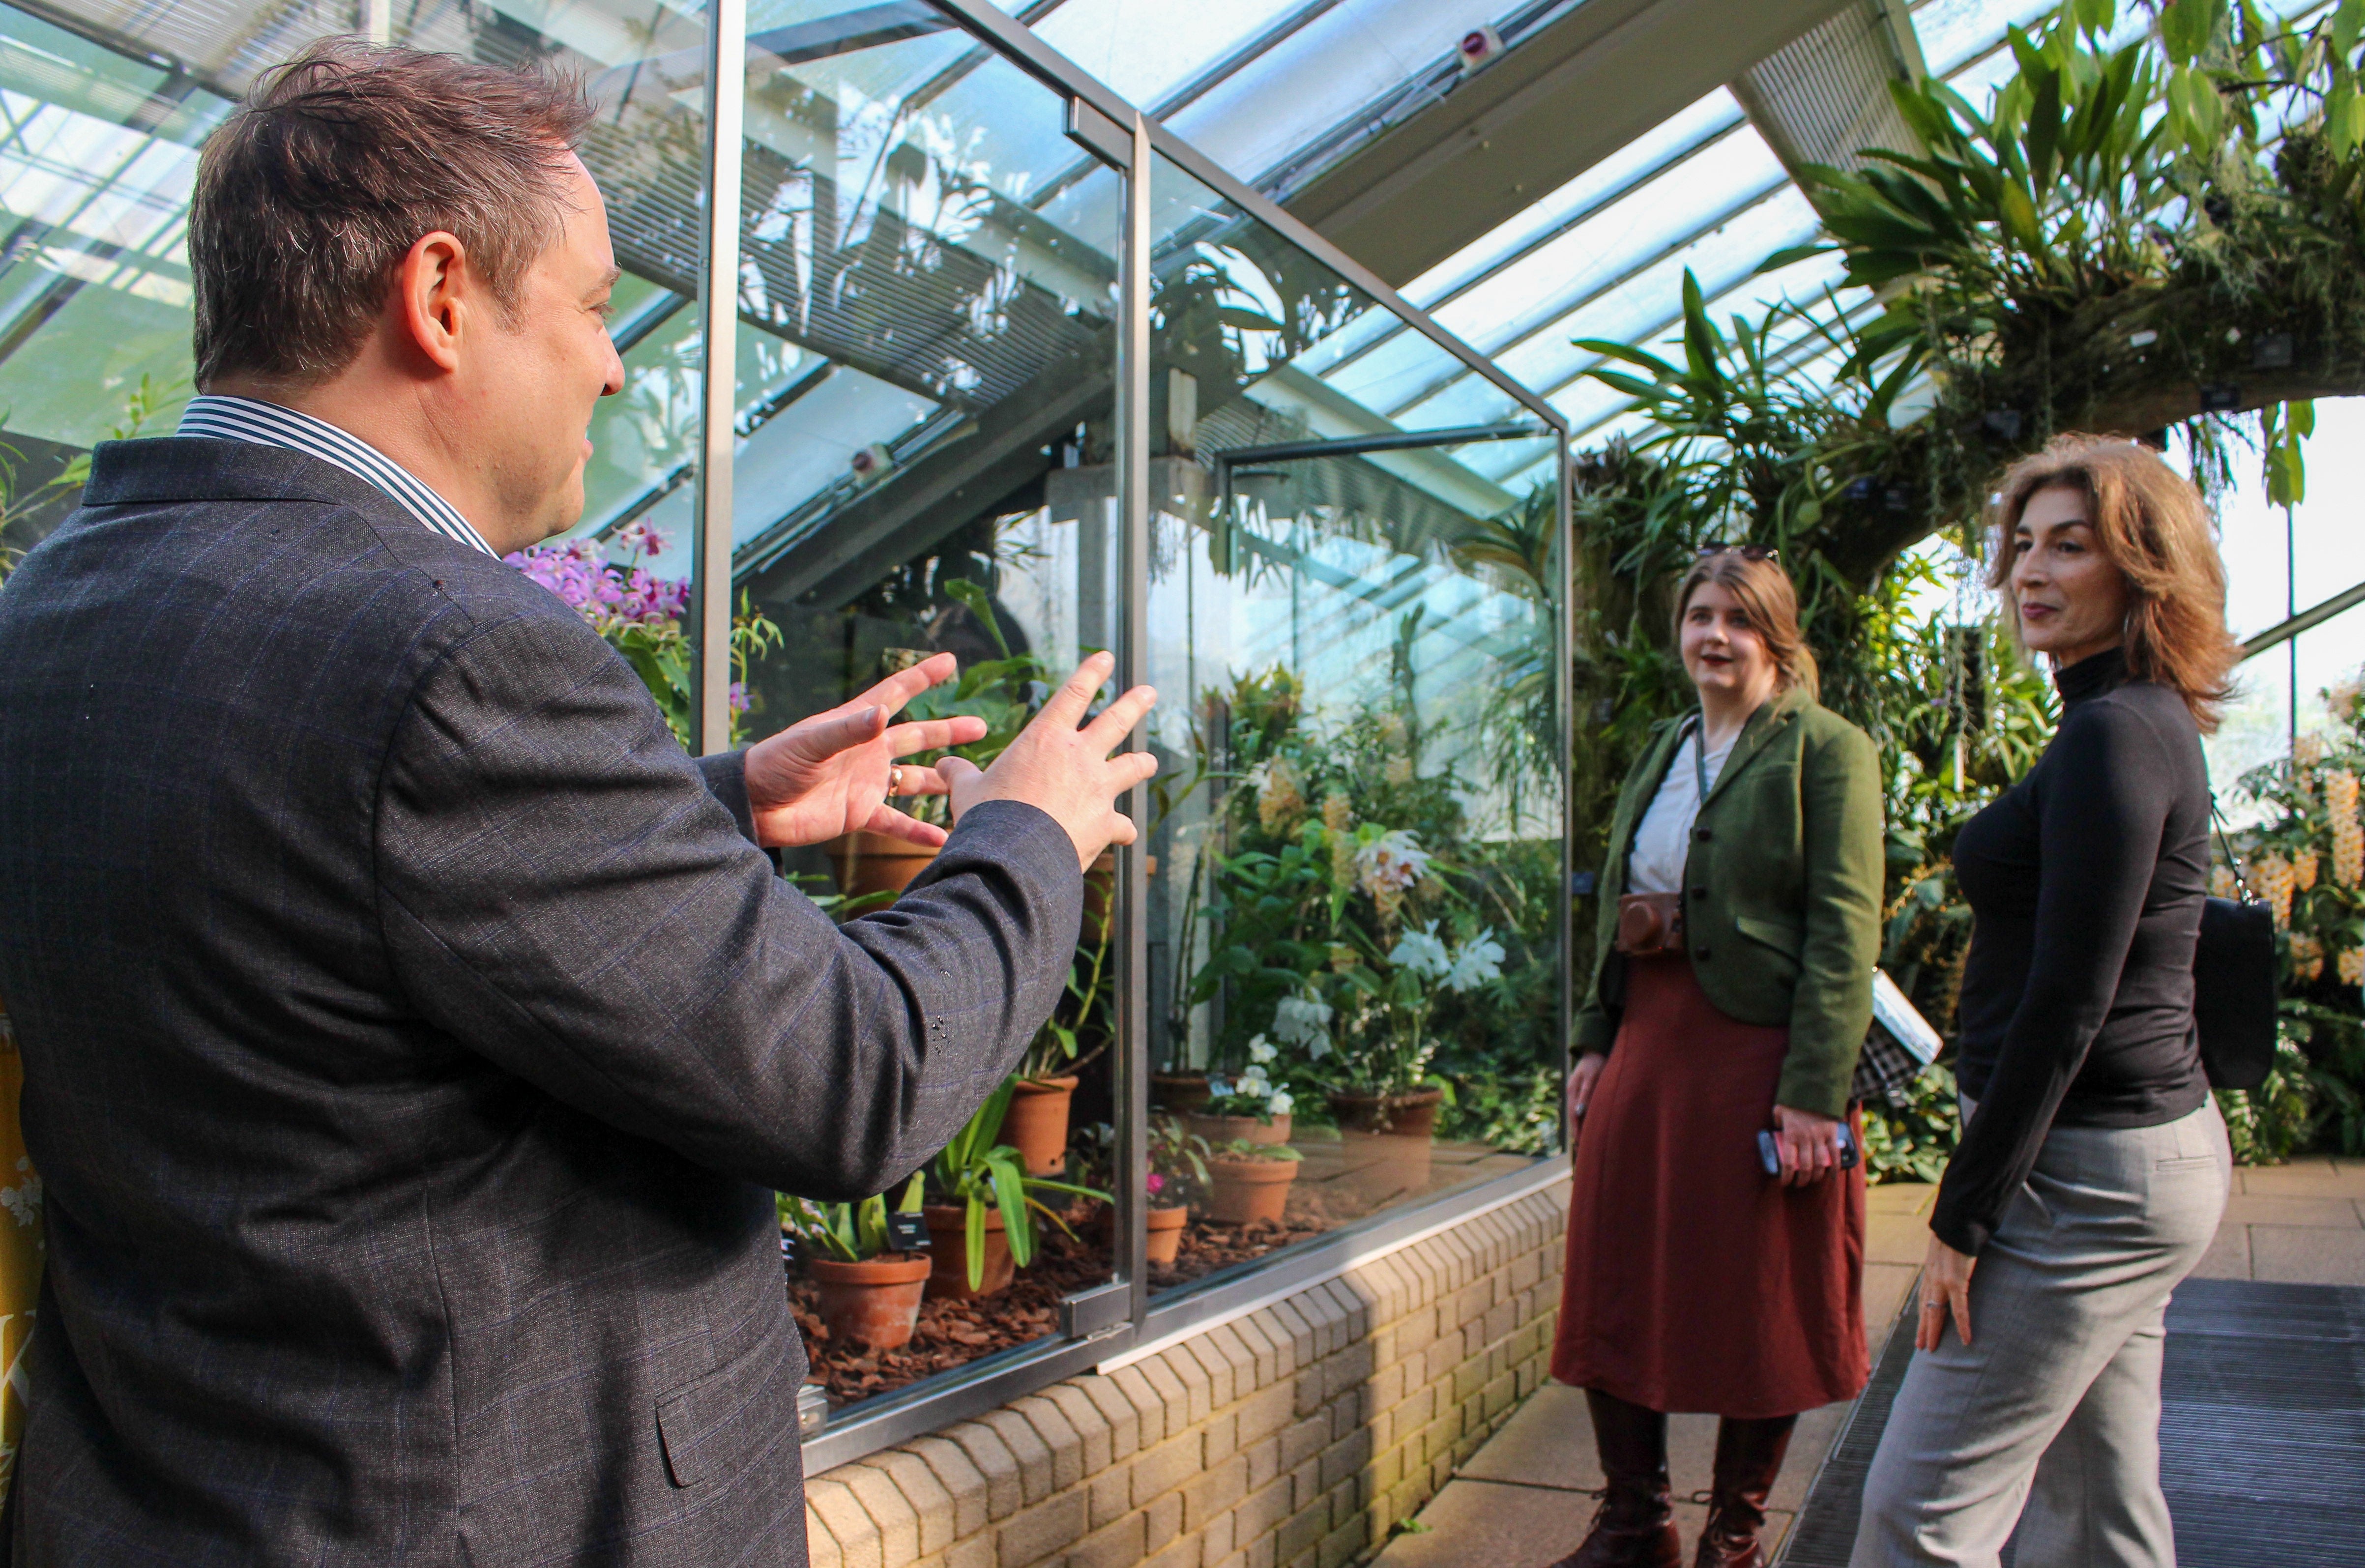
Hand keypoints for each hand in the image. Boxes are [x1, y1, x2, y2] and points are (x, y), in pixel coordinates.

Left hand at [741, 653, 986, 849]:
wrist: (756, 806)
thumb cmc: (775, 764)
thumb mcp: (810, 742)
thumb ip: (849, 728)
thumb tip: (884, 712)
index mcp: (856, 724)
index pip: (895, 694)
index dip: (922, 677)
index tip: (950, 661)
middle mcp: (867, 751)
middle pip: (916, 737)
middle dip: (948, 732)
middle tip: (981, 727)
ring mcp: (867, 782)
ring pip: (913, 780)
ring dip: (940, 781)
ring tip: (969, 784)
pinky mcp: (860, 814)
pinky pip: (897, 822)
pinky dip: (919, 831)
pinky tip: (943, 839)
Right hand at [938, 651, 1157, 871]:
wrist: (1012, 856)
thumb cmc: (987, 817)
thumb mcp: (967, 790)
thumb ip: (960, 773)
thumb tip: (943, 764)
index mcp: (1045, 738)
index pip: (1073, 694)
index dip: (1091, 673)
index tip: (1106, 657)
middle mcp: (1080, 756)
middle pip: (1117, 721)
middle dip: (1135, 703)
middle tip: (1150, 692)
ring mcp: (1098, 788)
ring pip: (1132, 767)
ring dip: (1143, 763)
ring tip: (1151, 760)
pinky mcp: (1107, 822)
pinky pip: (1123, 825)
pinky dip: (1123, 829)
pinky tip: (1125, 835)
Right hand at [1566, 1052, 1605, 1142]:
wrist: (1596, 1049)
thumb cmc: (1597, 1063)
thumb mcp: (1592, 1078)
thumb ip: (1586, 1094)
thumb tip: (1579, 1113)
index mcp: (1572, 1091)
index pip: (1573, 1116)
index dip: (1577, 1130)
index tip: (1581, 1143)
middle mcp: (1572, 1093)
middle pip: (1573, 1117)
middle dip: (1577, 1131)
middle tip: (1582, 1147)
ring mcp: (1576, 1091)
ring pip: (1576, 1113)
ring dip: (1579, 1126)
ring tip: (1584, 1140)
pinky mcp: (1581, 1091)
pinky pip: (1580, 1108)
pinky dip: (1582, 1118)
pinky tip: (1587, 1124)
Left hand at [1771, 1103, 1841, 1186]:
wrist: (1814, 1088)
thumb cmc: (1795, 1099)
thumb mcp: (1779, 1109)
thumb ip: (1777, 1119)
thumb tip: (1777, 1126)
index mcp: (1790, 1135)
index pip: (1789, 1164)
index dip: (1787, 1177)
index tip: (1785, 1182)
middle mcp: (1805, 1139)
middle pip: (1805, 1167)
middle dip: (1803, 1180)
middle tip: (1800, 1184)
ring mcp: (1820, 1137)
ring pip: (1820, 1164)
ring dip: (1817, 1176)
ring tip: (1813, 1180)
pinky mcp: (1831, 1134)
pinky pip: (1835, 1154)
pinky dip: (1835, 1167)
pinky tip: (1832, 1175)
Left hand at [1916, 1231, 1976, 1349]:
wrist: (1957, 1219)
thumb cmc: (1957, 1231)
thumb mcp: (1948, 1248)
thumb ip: (1949, 1260)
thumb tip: (1955, 1262)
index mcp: (1931, 1270)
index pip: (1924, 1297)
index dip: (1923, 1314)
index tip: (1920, 1327)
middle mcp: (1932, 1277)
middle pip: (1925, 1309)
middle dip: (1923, 1328)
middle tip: (1921, 1347)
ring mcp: (1942, 1281)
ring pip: (1935, 1312)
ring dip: (1933, 1332)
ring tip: (1931, 1349)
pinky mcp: (1955, 1281)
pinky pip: (1959, 1310)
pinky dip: (1962, 1326)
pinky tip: (1966, 1339)